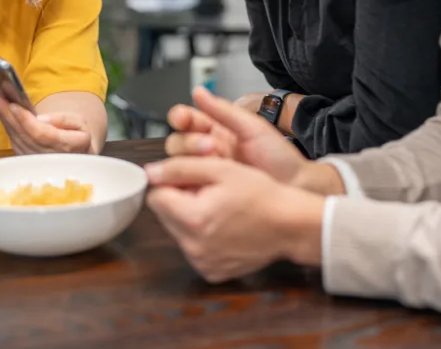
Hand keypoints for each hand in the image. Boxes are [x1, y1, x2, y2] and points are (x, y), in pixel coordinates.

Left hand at [0, 96, 92, 154]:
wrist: (77, 153)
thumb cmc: (78, 135)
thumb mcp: (80, 122)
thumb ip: (63, 120)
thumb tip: (40, 119)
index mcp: (68, 147)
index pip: (42, 135)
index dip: (26, 121)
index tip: (14, 105)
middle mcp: (50, 158)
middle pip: (24, 137)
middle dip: (8, 116)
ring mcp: (37, 163)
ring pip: (16, 140)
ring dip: (4, 120)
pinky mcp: (27, 161)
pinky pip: (14, 143)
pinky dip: (6, 126)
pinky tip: (1, 112)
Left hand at [145, 157, 324, 282]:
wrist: (291, 226)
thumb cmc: (261, 194)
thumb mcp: (221, 169)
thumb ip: (181, 167)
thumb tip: (150, 172)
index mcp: (192, 219)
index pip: (156, 197)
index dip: (172, 183)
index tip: (193, 180)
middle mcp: (193, 247)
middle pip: (164, 216)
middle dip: (179, 201)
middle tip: (209, 193)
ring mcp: (202, 263)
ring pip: (178, 232)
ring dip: (190, 219)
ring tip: (219, 209)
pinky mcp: (211, 272)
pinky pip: (193, 249)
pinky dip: (202, 238)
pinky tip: (225, 227)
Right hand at [166, 86, 308, 184]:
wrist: (293, 185)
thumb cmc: (278, 156)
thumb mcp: (252, 127)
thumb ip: (223, 110)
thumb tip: (198, 91)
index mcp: (216, 129)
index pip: (186, 120)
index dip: (180, 117)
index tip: (182, 119)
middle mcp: (207, 149)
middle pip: (177, 142)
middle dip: (188, 142)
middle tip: (210, 146)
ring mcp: (207, 170)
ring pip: (179, 163)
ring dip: (189, 160)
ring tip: (214, 160)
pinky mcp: (208, 190)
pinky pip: (188, 185)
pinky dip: (188, 180)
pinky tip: (201, 178)